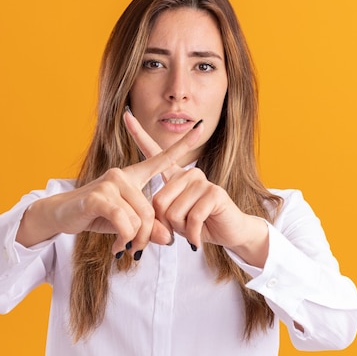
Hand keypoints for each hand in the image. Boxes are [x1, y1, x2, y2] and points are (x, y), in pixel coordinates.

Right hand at [16, 119, 204, 253]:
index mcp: (133, 176)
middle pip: (152, 211)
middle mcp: (123, 175)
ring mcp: (111, 183)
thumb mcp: (126, 224)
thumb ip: (148, 228)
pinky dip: (123, 238)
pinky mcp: (99, 197)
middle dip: (146, 236)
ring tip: (123, 249)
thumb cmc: (95, 216)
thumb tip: (169, 239)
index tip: (200, 126)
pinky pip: (123, 222)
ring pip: (139, 219)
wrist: (61, 216)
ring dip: (133, 241)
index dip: (183, 144)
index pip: (161, 159)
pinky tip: (116, 247)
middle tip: (135, 251)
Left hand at [124, 110, 269, 265]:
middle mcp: (188, 173)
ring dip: (182, 230)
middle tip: (183, 228)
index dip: (140, 135)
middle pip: (158, 202)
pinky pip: (192, 218)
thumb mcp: (174, 219)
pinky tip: (198, 239)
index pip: (155, 153)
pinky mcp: (214, 192)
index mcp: (175, 176)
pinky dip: (193, 234)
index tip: (127, 116)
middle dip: (167, 224)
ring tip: (194, 229)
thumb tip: (146, 219)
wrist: (229, 233)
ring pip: (173, 212)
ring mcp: (202, 181)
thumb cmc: (199, 225)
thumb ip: (158, 214)